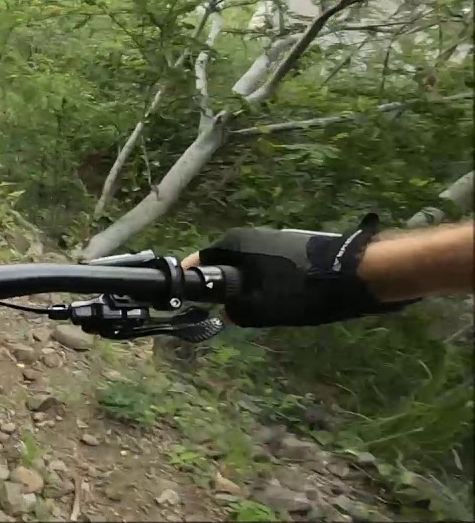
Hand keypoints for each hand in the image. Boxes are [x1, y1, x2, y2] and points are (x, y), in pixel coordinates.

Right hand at [180, 215, 414, 327]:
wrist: (356, 275)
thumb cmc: (301, 289)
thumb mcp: (261, 309)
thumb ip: (236, 311)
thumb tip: (227, 311)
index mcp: (236, 242)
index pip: (201, 260)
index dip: (194, 281)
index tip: (189, 300)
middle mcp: (252, 235)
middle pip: (226, 263)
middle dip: (223, 286)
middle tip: (224, 311)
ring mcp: (275, 239)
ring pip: (249, 266)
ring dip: (247, 286)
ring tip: (255, 310)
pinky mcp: (295, 248)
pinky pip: (268, 268)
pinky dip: (267, 283)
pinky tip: (281, 302)